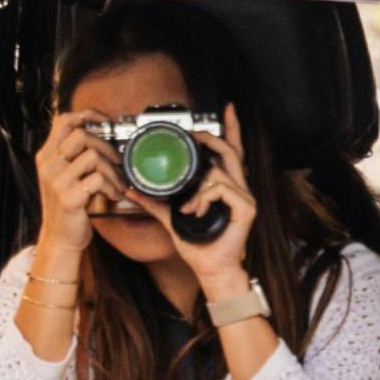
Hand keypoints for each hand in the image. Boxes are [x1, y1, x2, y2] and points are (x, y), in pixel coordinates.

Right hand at [31, 113, 119, 251]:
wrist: (60, 238)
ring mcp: (56, 182)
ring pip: (93, 156)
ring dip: (112, 170)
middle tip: (117, 161)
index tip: (105, 122)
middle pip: (81, 135)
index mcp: (46, 156)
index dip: (87, 115)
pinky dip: (112, 186)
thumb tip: (103, 133)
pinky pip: (98, 179)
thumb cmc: (69, 205)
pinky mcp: (68, 198)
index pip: (63, 120)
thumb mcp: (65, 176)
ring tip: (117, 183)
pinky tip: (113, 195)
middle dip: (106, 146)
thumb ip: (75, 156)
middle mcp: (48, 166)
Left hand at [173, 110, 257, 291]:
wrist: (211, 269)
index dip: (231, 129)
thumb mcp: (172, 219)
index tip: (227, 109)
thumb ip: (156, 203)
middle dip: (213, 138)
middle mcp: (238, 189)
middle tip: (197, 135)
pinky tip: (197, 213)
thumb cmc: (198, 246)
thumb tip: (134, 191)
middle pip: (230, 152)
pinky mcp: (246, 208)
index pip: (230, 152)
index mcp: (224, 188)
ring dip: (198, 189)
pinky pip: (221, 189)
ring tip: (188, 209)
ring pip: (219, 172)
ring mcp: (245, 198)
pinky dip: (204, 199)